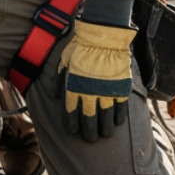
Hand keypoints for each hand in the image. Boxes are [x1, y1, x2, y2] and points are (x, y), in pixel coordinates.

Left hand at [56, 21, 134, 141]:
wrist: (103, 36)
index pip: (71, 113)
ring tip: (104, 135)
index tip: (73, 131)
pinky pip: (120, 107)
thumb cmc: (80, 47)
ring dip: (104, 128)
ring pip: (105, 117)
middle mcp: (89, 93)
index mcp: (73, 88)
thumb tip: (54, 95)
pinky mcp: (121, 87)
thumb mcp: (63, 61)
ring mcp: (107, 91)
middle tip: (90, 139)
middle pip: (89, 120)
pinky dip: (118, 117)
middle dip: (89, 132)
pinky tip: (116, 122)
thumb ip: (58, 80)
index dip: (71, 125)